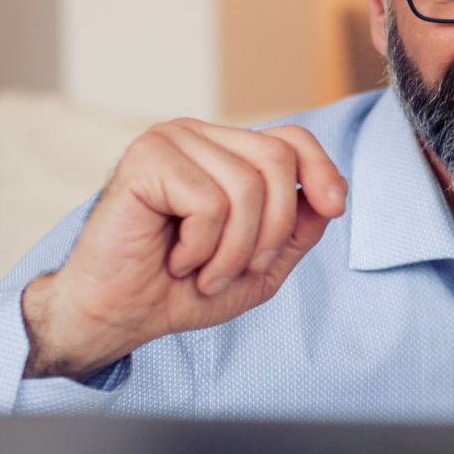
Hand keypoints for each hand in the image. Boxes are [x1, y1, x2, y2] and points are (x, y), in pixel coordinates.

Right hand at [20, 120, 346, 379]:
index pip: (292, 138)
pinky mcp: (146, 159)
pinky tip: (175, 259)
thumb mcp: (260, 265)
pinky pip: (209, 202)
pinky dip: (200, 247)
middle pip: (277, 160)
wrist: (117, 316)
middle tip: (235, 270)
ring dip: (232, 250)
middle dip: (271, 230)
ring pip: (246, 187)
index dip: (321, 170)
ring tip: (201, 271)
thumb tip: (332, 196)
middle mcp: (198, 136)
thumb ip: (297, 230)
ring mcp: (170, 141)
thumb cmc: (179, 290)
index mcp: (224, 152)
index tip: (335, 206)